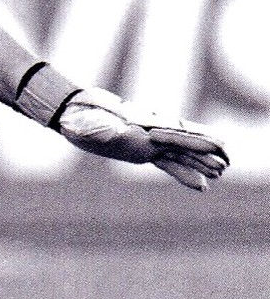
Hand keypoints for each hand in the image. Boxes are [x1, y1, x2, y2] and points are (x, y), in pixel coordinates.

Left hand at [57, 88, 228, 190]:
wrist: (71, 114)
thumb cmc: (79, 116)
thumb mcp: (88, 124)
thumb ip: (104, 130)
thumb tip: (117, 133)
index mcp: (143, 126)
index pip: (176, 134)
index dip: (197, 141)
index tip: (217, 145)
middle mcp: (149, 134)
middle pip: (184, 144)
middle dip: (205, 153)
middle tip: (227, 163)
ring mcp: (147, 142)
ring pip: (180, 154)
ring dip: (199, 164)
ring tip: (220, 173)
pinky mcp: (141, 151)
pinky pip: (168, 164)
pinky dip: (184, 173)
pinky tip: (199, 184)